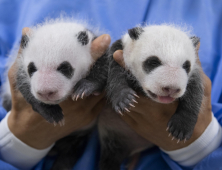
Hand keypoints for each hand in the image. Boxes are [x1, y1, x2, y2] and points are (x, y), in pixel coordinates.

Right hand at [7, 28, 110, 148]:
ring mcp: (86, 112)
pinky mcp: (89, 118)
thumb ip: (24, 57)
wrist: (31, 134)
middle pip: (98, 79)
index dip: (94, 53)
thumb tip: (28, 32)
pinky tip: (96, 80)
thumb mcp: (18, 81)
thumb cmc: (23, 106)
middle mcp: (78, 104)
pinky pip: (102, 101)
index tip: (104, 40)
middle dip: (101, 64)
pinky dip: (101, 89)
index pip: (84, 70)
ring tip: (100, 63)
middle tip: (101, 49)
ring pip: (102, 90)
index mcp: (62, 93)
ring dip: (102, 76)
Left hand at [113, 47, 211, 150]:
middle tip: (116, 60)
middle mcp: (147, 112)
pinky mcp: (135, 125)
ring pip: (121, 100)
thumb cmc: (198, 114)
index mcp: (163, 102)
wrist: (190, 141)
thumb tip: (194, 43)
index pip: (140, 82)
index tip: (118, 55)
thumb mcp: (201, 89)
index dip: (127, 68)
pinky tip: (122, 88)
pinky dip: (120, 97)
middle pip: (125, 90)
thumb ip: (195, 68)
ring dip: (118, 85)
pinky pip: (121, 110)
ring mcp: (139, 120)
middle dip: (118, 74)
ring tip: (117, 71)